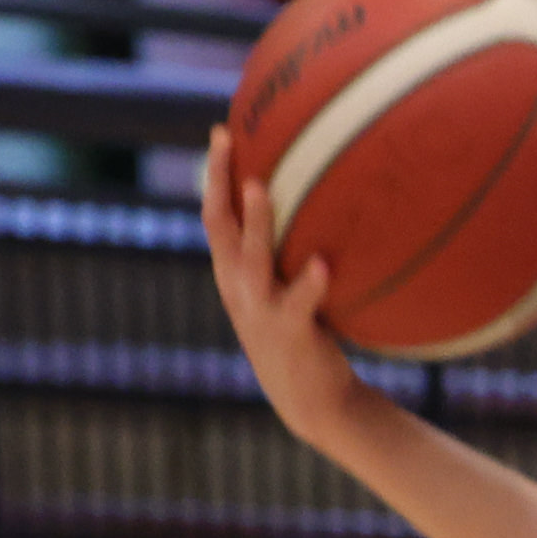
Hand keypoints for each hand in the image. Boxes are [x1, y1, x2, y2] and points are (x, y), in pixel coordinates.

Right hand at [202, 127, 365, 449]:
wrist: (313, 405)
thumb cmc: (305, 341)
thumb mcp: (285, 295)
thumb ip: (289, 259)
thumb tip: (322, 210)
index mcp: (233, 275)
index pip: (216, 216)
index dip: (214, 175)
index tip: (223, 132)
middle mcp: (238, 288)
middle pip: (220, 225)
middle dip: (219, 180)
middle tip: (226, 141)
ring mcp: (261, 311)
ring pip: (252, 258)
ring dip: (257, 222)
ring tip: (264, 187)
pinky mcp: (290, 335)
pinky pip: (299, 303)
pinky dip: (309, 282)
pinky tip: (323, 262)